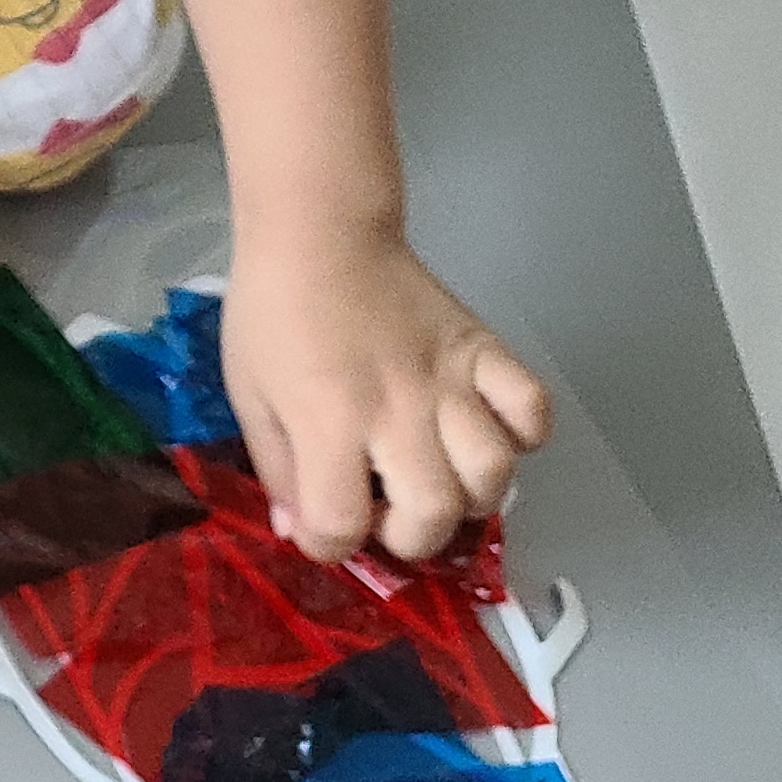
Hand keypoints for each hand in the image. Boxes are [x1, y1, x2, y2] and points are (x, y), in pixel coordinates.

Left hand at [220, 226, 548, 563]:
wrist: (319, 235)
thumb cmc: (273, 314)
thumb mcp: (249, 395)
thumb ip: (276, 469)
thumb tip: (302, 531)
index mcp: (328, 419)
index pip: (343, 522)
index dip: (331, 546)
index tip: (327, 530)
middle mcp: (396, 408)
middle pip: (435, 511)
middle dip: (411, 537)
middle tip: (389, 514)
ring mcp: (449, 380)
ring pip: (494, 472)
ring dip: (470, 497)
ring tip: (437, 480)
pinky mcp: (484, 351)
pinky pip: (533, 410)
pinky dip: (523, 436)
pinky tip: (487, 433)